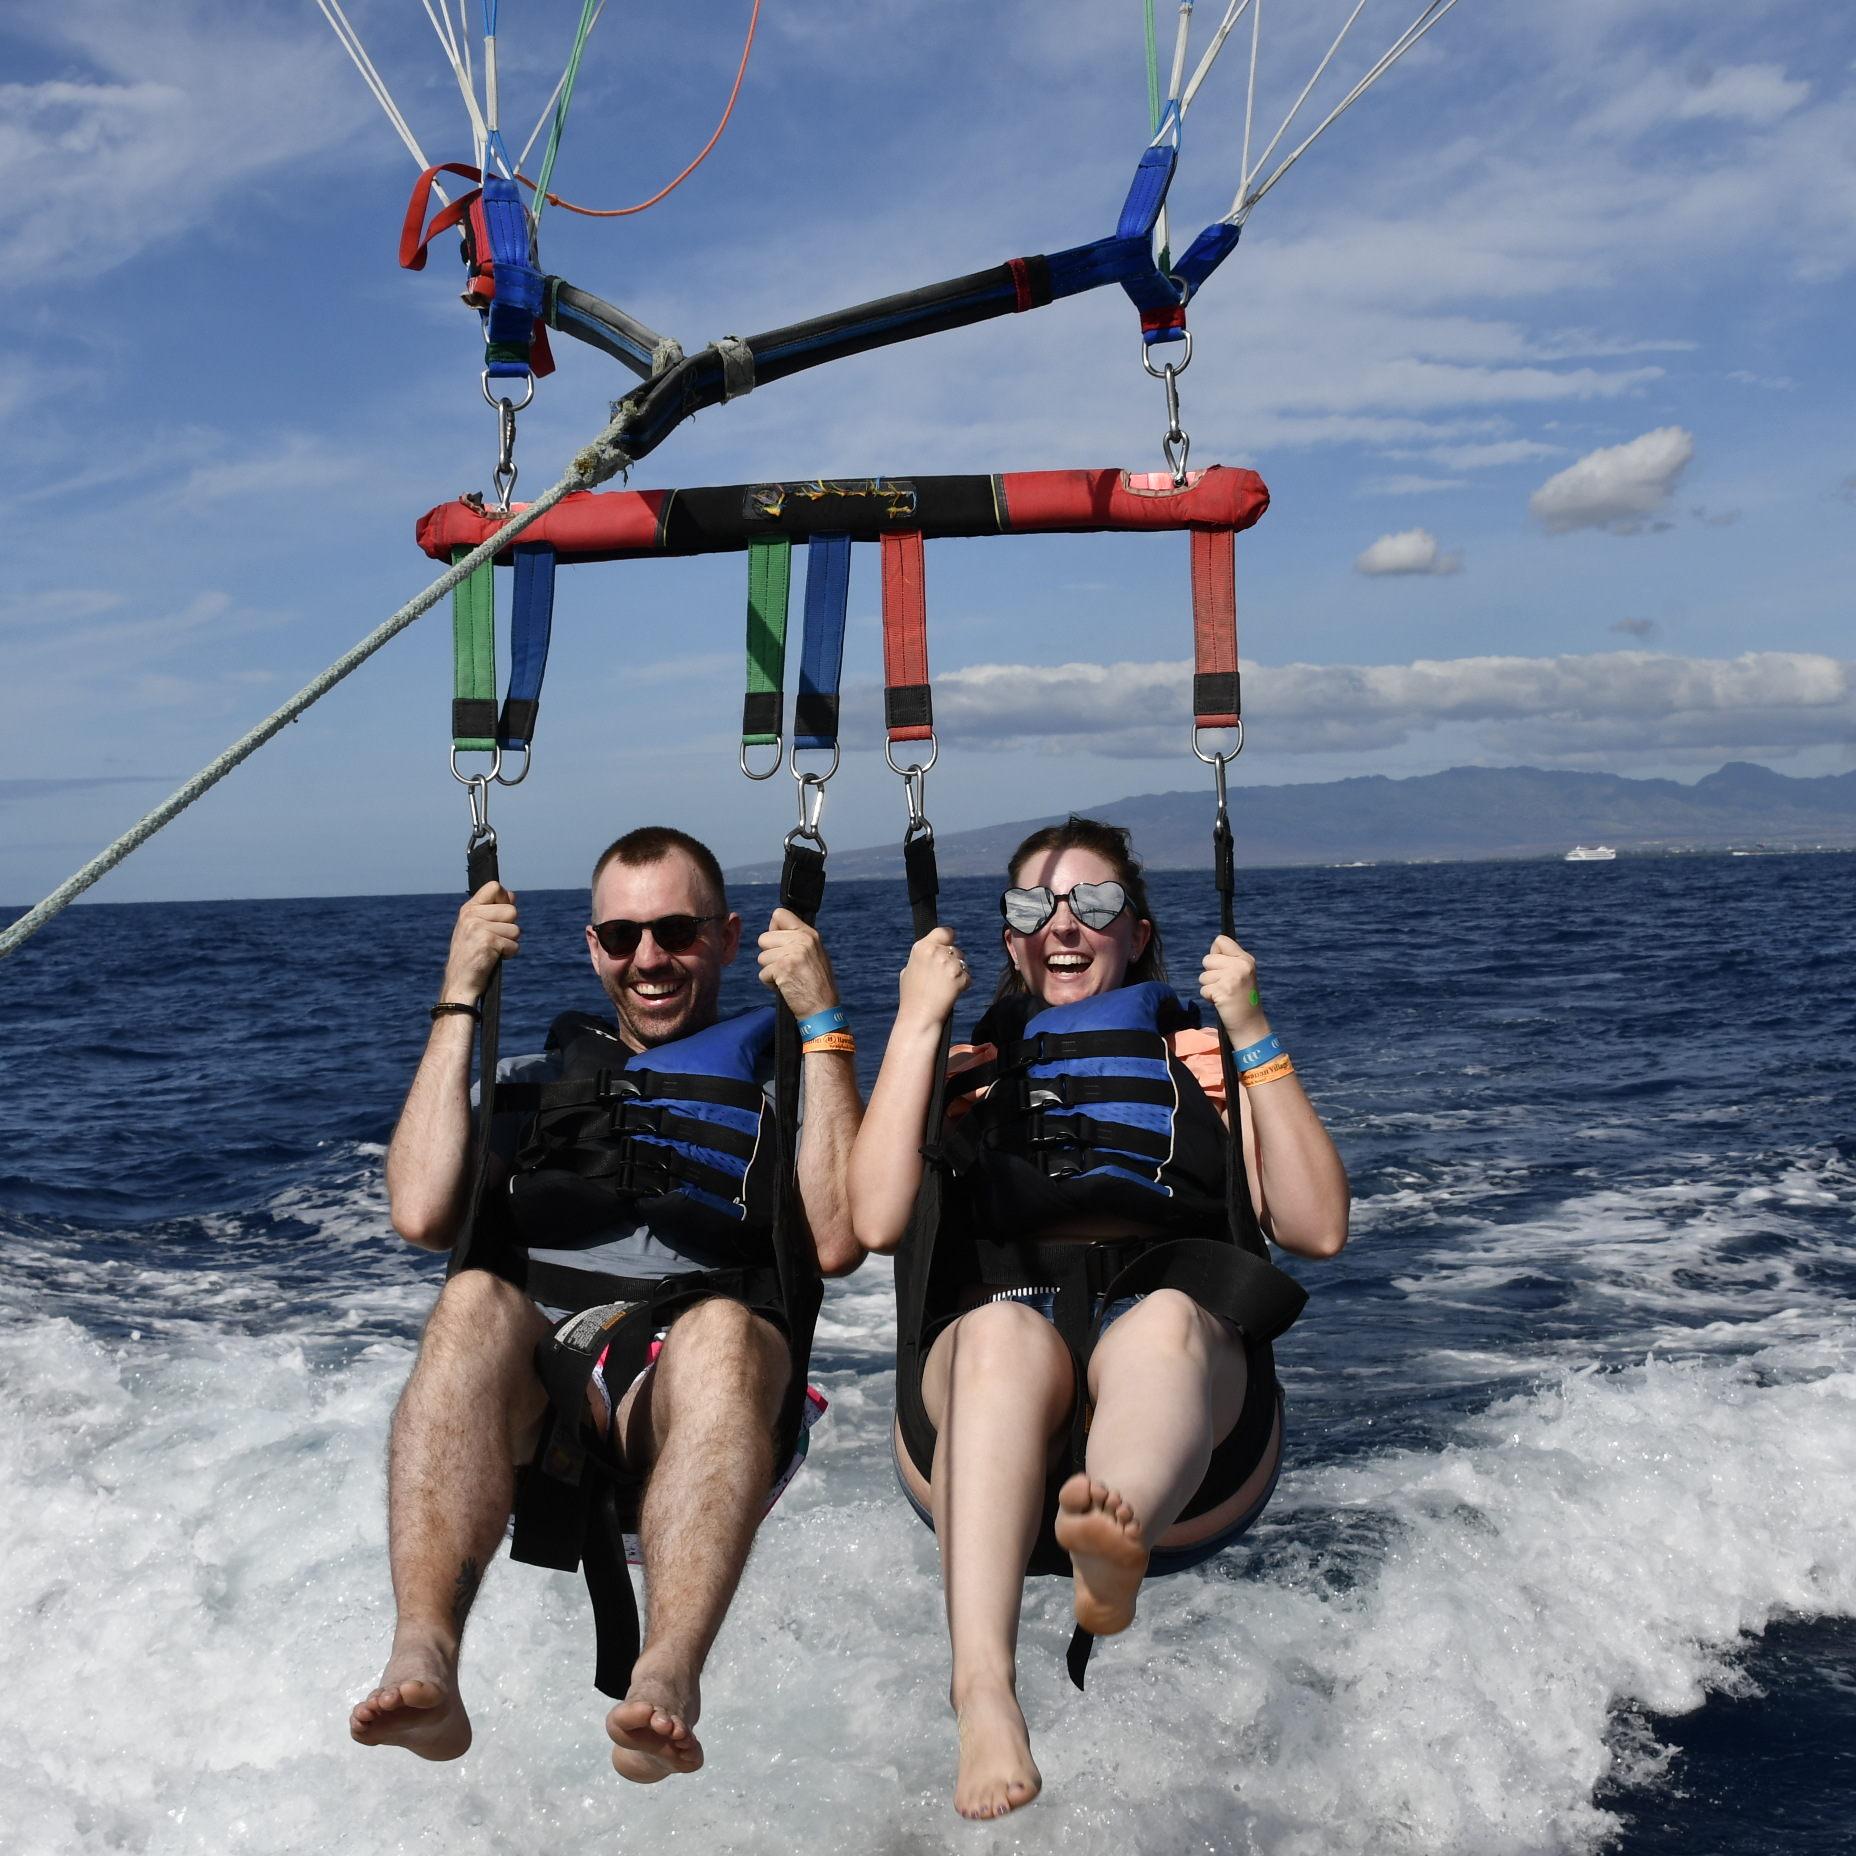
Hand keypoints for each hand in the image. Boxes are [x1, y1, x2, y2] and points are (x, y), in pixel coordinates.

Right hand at [441, 881, 518, 1001]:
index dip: (505, 899)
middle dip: (509, 928)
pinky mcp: (487, 941)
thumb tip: (512, 895)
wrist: (460, 983)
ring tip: (493, 951)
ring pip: (516, 929)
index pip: (494, 887)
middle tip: (494, 940)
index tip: (500, 916)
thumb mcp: (477, 929)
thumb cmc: (472, 956)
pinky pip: (514, 945)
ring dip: (509, 943)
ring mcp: (477, 927)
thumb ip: (493, 911)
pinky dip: (508, 954)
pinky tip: (493, 959)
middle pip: (512, 910)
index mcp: (468, 909)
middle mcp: (471, 915)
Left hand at [757, 908, 838, 1018]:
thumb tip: (775, 931)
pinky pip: (762, 973)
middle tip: (785, 967)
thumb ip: (797, 940)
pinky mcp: (782, 968)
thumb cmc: (818, 985)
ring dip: (770, 971)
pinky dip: (770, 984)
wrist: (823, 1009)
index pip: (779, 914)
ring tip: (787, 978)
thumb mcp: (815, 954)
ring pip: (761, 957)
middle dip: (769, 955)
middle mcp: (801, 940)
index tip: (778, 942)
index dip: (773, 929)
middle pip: (764, 938)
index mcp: (809, 934)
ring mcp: (792, 953)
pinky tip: (785, 987)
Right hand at [897, 925, 969, 1025]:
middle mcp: (936, 952)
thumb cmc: (912, 996)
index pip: (945, 931)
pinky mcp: (960, 977)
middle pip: (956, 950)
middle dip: (953, 961)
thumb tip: (931, 950)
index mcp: (922, 947)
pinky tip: (951, 993)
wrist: (920, 1016)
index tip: (948, 945)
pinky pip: (968, 977)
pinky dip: (963, 985)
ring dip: (959, 973)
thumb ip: (921, 957)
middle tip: (943, 977)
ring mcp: (950, 964)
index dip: (948, 938)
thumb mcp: (908, 971)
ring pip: (964, 963)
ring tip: (945, 987)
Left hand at [1200, 934, 1269, 1045]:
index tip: (1222, 967)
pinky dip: (1209, 997)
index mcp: (1246, 959)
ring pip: (1203, 976)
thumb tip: (1213, 947)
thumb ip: (1229, 960)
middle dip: (1210, 974)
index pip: (1221, 940)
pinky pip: (1203, 989)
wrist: (1249, 1024)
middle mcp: (1241, 966)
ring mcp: (1232, 978)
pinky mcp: (1223, 991)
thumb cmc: (1242, 999)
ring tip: (1224, 994)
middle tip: (1224, 985)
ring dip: (1209, 987)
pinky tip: (1221, 1002)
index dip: (1216, 954)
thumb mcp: (1242, 974)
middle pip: (1207, 959)